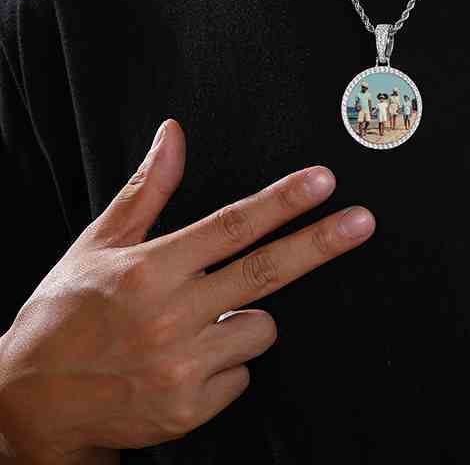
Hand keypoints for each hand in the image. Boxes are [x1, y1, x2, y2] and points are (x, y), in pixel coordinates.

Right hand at [0, 119, 374, 462]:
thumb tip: (173, 133)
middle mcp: (170, 316)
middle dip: (320, 243)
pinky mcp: (190, 409)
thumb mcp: (99, 244)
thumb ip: (147, 189)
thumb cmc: (66, 314)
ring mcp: (182, 367)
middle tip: (362, 221)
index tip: (322, 181)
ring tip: (192, 324)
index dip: (281, 201)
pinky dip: (226, 363)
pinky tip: (184, 362)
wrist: (32, 405)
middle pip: (264, 271)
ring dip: (245, 317)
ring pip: (261, 326)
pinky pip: (243, 372)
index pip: (230, 225)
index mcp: (149, 269)